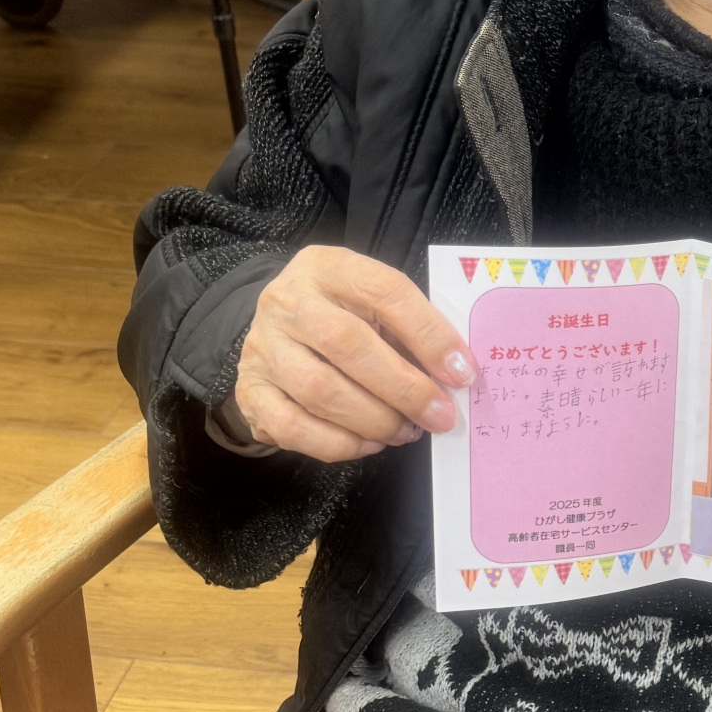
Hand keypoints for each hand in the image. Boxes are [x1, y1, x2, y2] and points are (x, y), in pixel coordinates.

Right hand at [232, 246, 474, 462]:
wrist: (274, 333)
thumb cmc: (340, 317)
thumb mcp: (370, 305)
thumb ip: (407, 329)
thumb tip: (454, 374)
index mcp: (326, 267)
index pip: (384, 291)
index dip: (428, 333)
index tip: (462, 372)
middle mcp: (287, 302)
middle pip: (348, 343)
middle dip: (405, 387)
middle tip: (440, 415)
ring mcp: (263, 348)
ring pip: (321, 390)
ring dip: (375, 419)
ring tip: (406, 431)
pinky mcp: (250, 393)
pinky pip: (294, 428)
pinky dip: (340, 444)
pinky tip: (369, 444)